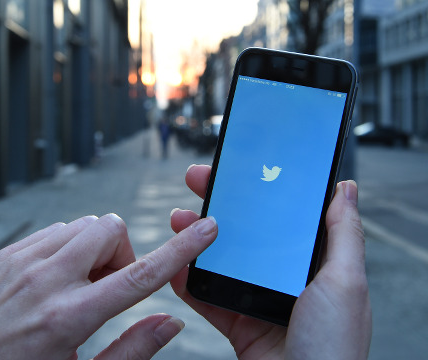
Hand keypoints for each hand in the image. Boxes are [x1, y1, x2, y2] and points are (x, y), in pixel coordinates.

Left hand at [0, 213, 217, 359]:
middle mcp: (47, 280)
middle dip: (121, 253)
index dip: (181, 250)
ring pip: (86, 226)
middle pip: (111, 230)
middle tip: (108, 286)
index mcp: (69, 318)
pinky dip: (70, 248)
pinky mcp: (12, 252)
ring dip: (95, 251)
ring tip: (80, 285)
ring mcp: (25, 260)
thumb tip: (171, 322)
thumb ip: (132, 350)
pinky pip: (60, 230)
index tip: (205, 229)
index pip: (140, 275)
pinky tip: (58, 278)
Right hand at [170, 164, 371, 359]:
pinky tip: (173, 264)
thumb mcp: (345, 282)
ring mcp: (258, 299)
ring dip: (196, 238)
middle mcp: (284, 278)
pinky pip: (208, 298)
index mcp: (312, 264)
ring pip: (222, 260)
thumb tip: (346, 189)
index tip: (238, 170)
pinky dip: (188, 281)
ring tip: (178, 218)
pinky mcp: (237, 323)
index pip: (282, 216)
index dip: (259, 190)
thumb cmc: (335, 346)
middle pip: (246, 233)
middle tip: (198, 181)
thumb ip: (342, 234)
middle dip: (220, 204)